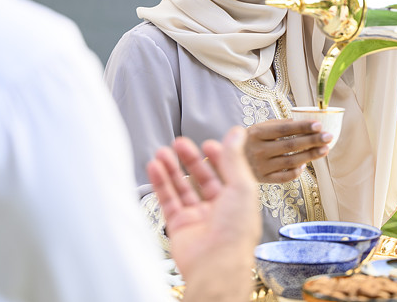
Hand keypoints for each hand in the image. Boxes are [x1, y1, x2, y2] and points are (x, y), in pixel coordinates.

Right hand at [147, 128, 260, 300]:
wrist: (216, 264)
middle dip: (190, 160)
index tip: (207, 144)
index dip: (217, 158)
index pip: (226, 174)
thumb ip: (234, 158)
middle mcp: (218, 210)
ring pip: (181, 189)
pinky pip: (167, 201)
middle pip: (201, 179)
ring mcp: (197, 219)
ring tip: (162, 152)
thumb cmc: (235, 232)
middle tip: (179, 144)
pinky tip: (155, 167)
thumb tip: (236, 133)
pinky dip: (160, 183)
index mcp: (238, 201)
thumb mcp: (241, 186)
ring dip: (171, 169)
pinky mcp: (179, 227)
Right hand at [245, 119, 331, 183]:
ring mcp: (261, 166)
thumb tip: (303, 123)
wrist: (227, 161)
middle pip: (291, 145)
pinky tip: (305, 165)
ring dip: (311, 155)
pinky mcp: (263, 179)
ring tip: (325, 150)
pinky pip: (285, 177)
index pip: (284, 129)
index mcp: (256, 133)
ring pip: (291, 161)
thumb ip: (278, 126)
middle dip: (313, 140)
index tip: (318, 125)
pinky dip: (296, 171)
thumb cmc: (249, 141)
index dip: (303, 127)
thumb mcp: (259, 128)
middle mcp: (258, 150)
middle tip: (328, 137)